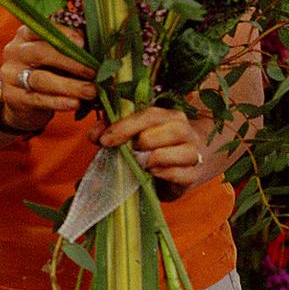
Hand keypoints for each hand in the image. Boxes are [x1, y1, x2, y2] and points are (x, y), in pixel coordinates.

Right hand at [0, 24, 94, 130]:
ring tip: (91, 91)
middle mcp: (15, 51)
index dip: (63, 34)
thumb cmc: (47, 71)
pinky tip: (75, 103)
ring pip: (40, 79)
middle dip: (70, 62)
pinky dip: (58, 101)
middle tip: (93, 72)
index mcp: (26, 35)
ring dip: (69, 86)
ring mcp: (10, 75)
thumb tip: (100, 40)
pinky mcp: (11, 96)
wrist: (22, 101)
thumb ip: (72, 47)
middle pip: (40, 53)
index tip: (83, 42)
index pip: (42, 29)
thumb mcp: (56, 55)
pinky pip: (37, 99)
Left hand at [94, 106, 209, 193]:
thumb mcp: (132, 136)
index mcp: (168, 116)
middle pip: (168, 131)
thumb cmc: (150, 148)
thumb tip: (94, 135)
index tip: (104, 139)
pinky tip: (152, 173)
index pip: (149, 115)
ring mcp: (194, 152)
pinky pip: (181, 174)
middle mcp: (185, 131)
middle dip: (141, 143)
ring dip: (152, 159)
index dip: (125, 126)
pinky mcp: (194, 174)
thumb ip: (112, 130)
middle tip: (127, 152)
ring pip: (178, 152)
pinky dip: (163, 174)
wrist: (180, 168)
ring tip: (140, 164)